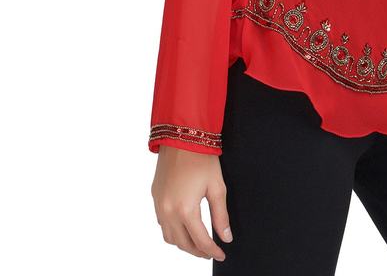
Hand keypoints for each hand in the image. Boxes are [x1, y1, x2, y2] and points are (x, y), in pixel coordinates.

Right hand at [151, 145, 232, 260]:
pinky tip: (184, 227)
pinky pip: (162, 224)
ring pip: (170, 237)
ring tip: (198, 243)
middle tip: (211, 252)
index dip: (212, 250)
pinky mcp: (155, 197)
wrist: (181, 137)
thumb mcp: (217, 187)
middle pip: (183, 243)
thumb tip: (226, 237)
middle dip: (198, 251)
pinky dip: (173, 232)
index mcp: (185, 210)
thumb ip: (221, 215)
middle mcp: (168, 211)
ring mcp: (159, 205)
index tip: (222, 254)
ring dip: (184, 244)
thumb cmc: (201, 159)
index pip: (200, 240)